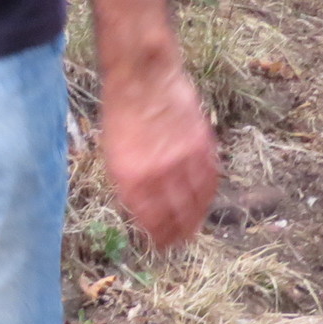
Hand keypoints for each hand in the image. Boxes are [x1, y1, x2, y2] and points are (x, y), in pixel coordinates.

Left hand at [97, 58, 217, 251]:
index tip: (161, 246)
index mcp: (132, 178)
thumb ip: (129, 184)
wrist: (142, 77)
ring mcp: (184, 159)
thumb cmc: (121, 114)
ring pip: (198, 200)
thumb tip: (143, 209)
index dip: (159, 237)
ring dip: (197, 218)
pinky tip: (205, 201)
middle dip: (179, 234)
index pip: (152, 221)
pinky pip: (210, 178)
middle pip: (177, 215)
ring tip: (194, 229)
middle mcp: (160, 173)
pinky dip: (209, 194)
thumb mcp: (112, 154)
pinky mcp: (202, 144)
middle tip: (180, 244)